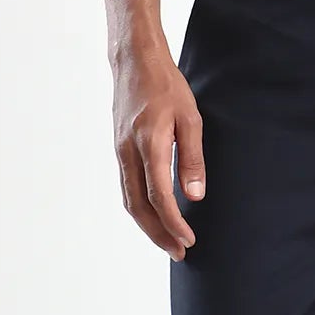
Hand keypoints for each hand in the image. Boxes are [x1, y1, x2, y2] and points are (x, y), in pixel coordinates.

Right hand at [112, 41, 206, 258]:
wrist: (134, 61)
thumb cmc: (166, 85)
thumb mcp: (190, 118)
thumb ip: (192, 158)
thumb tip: (195, 195)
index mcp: (148, 143)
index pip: (159, 195)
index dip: (174, 222)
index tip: (189, 239)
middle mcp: (128, 152)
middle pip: (138, 207)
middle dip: (158, 234)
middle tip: (179, 252)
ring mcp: (120, 152)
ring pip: (129, 200)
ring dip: (147, 225)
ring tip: (168, 241)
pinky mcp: (119, 150)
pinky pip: (126, 188)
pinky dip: (139, 208)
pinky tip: (153, 215)